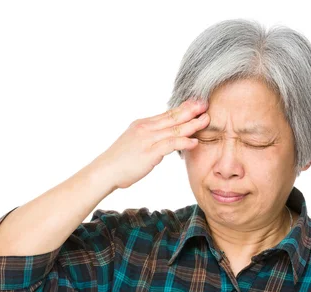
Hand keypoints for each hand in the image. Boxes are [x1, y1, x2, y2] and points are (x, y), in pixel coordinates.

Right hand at [93, 98, 209, 188]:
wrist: (104, 171)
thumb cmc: (120, 161)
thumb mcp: (135, 142)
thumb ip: (150, 138)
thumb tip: (164, 139)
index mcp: (143, 124)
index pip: (167, 114)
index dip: (183, 108)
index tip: (197, 103)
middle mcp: (146, 128)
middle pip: (173, 117)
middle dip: (191, 110)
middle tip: (206, 103)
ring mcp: (147, 139)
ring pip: (174, 129)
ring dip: (192, 124)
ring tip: (206, 120)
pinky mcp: (149, 152)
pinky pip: (169, 145)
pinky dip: (183, 142)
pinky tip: (194, 142)